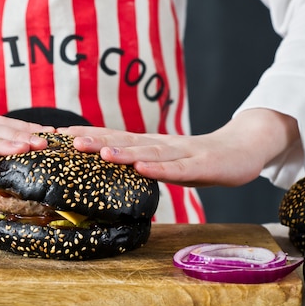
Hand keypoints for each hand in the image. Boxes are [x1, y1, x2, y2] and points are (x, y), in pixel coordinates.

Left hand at [58, 109, 299, 187]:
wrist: (244, 147)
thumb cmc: (202, 158)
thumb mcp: (167, 162)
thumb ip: (143, 163)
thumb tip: (112, 167)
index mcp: (151, 146)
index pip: (115, 138)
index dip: (88, 135)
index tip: (60, 136)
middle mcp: (162, 146)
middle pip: (125, 142)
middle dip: (96, 141)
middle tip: (68, 140)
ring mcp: (182, 154)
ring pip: (149, 153)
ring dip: (123, 152)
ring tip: (99, 151)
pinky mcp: (203, 166)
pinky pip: (179, 169)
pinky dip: (159, 169)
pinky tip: (142, 168)